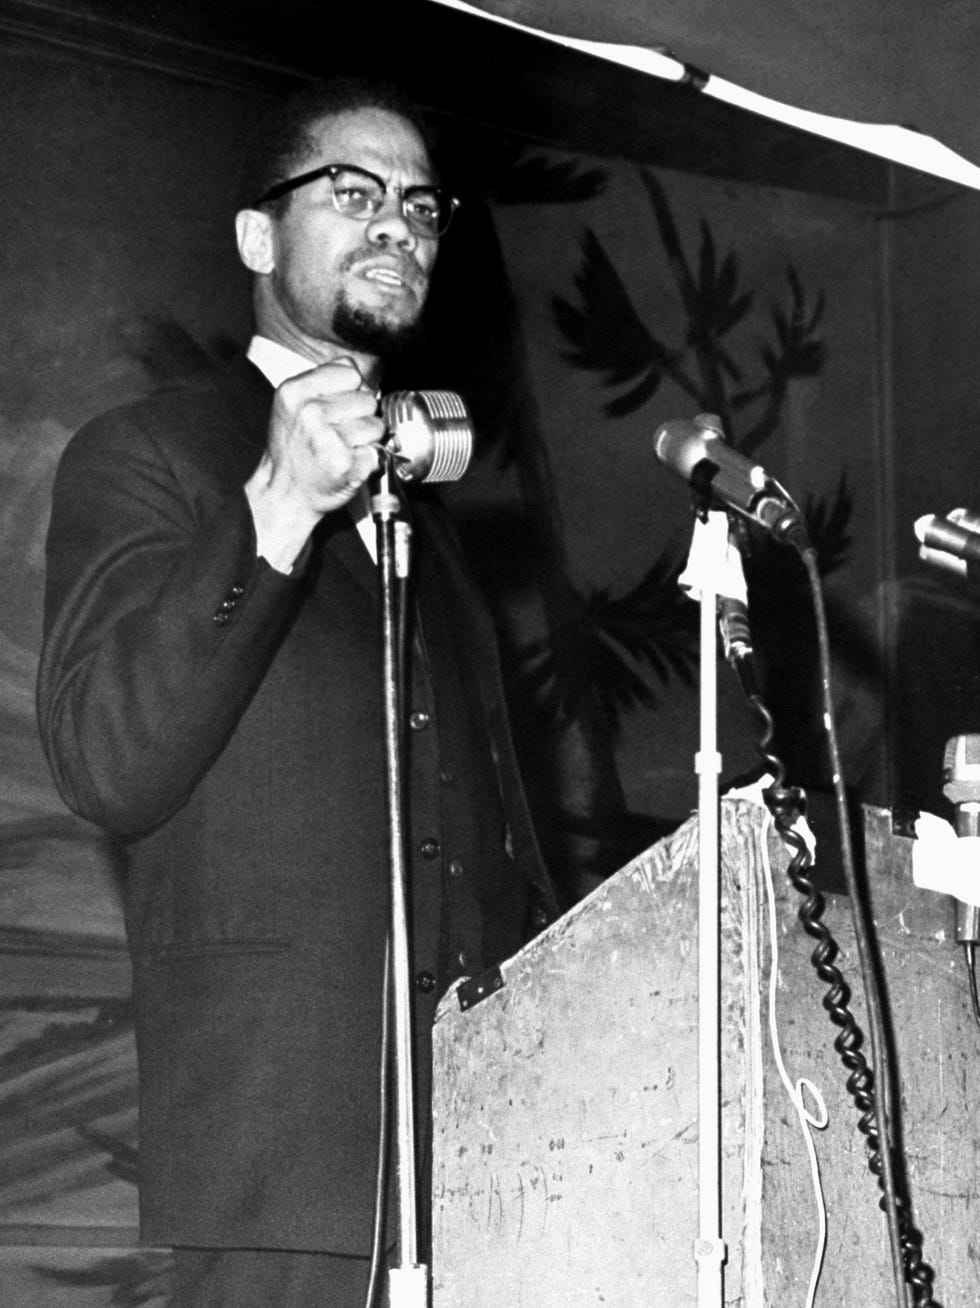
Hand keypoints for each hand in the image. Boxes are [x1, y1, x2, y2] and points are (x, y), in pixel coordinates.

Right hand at [245, 360, 383, 568]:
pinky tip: (347, 464)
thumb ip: (324, 383)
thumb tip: (361, 377)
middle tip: (339, 433)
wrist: (285, 493)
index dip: (351, 389)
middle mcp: (309, 413)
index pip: (349, 370)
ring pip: (376, 425)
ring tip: (343, 448)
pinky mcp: (344, 463)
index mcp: (295, 392)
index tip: (339, 407)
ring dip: (366, 440)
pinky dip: (368, 460)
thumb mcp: (294, 405)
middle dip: (360, 416)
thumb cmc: (294, 451)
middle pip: (367, 398)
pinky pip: (377, 451)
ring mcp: (327, 439)